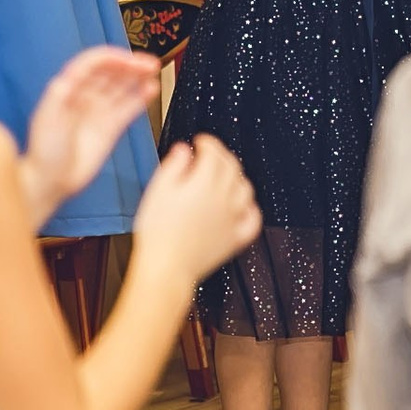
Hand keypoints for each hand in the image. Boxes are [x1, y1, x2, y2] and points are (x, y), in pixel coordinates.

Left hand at [22, 47, 159, 221]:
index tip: (128, 60)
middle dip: (129, 64)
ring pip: (122, 87)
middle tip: (149, 63)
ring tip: (153, 69)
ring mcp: (99, 112)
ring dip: (137, 76)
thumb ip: (57, 98)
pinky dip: (140, 98)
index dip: (111, 58)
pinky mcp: (110, 128)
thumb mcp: (46, 121)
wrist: (51, 181)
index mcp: (68, 89)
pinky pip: (128, 107)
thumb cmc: (43, 152)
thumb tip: (66, 78)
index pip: (92, 64)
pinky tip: (151, 89)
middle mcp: (85, 97)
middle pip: (111, 72)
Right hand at [131, 134, 259, 288]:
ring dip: (236, 177)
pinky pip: (253, 219)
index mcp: (204, 184)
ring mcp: (232, 219)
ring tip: (224, 176)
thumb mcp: (157, 191)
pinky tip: (243, 205)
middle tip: (211, 154)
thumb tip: (184, 150)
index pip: (214, 153)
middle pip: (232, 167)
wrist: (166, 268)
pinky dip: (250, 208)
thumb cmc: (158, 233)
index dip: (208, 142)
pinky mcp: (235, 238)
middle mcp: (223, 198)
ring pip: (245, 189)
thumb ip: (173, 165)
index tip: (201, 141)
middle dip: (222, 155)